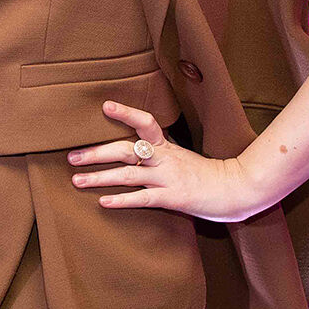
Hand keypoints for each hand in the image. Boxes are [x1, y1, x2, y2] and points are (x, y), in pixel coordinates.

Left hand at [68, 101, 270, 223]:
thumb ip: (158, 152)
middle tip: (71, 157)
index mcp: (167, 146)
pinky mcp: (174, 198)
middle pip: (125, 150)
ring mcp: (169, 178)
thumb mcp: (181, 156)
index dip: (126, 114)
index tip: (105, 106)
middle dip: (95, 153)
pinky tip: (104, 202)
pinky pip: (143, 199)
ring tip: (77, 180)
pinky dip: (122, 200)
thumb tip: (132, 150)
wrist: (237, 189)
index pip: (145, 123)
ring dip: (100, 177)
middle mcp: (165, 159)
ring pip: (128, 175)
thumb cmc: (207, 174)